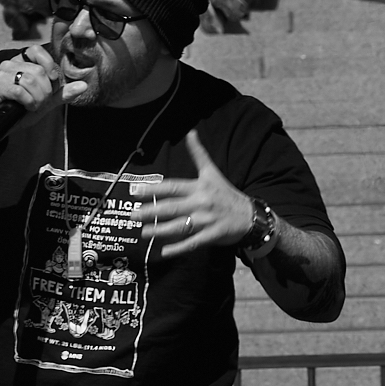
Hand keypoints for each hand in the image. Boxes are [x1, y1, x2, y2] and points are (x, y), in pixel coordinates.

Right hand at [0, 43, 62, 127]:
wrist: (4, 124)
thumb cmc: (22, 109)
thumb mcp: (47, 100)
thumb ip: (63, 93)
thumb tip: (83, 86)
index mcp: (23, 61)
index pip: (38, 51)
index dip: (49, 67)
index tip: (51, 82)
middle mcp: (11, 63)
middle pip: (39, 71)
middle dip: (45, 91)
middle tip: (40, 102)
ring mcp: (2, 73)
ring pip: (30, 80)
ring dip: (37, 98)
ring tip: (32, 105)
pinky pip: (20, 90)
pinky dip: (27, 102)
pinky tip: (25, 107)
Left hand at [134, 130, 255, 256]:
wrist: (251, 215)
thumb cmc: (227, 194)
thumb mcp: (213, 172)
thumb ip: (199, 154)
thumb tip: (191, 133)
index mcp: (199, 187)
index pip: (172, 187)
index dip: (153, 189)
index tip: (135, 191)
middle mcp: (201, 202)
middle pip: (172, 207)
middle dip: (151, 212)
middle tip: (133, 216)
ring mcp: (207, 220)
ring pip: (180, 226)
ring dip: (161, 231)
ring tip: (145, 233)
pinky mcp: (213, 235)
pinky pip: (193, 243)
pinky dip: (178, 248)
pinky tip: (164, 253)